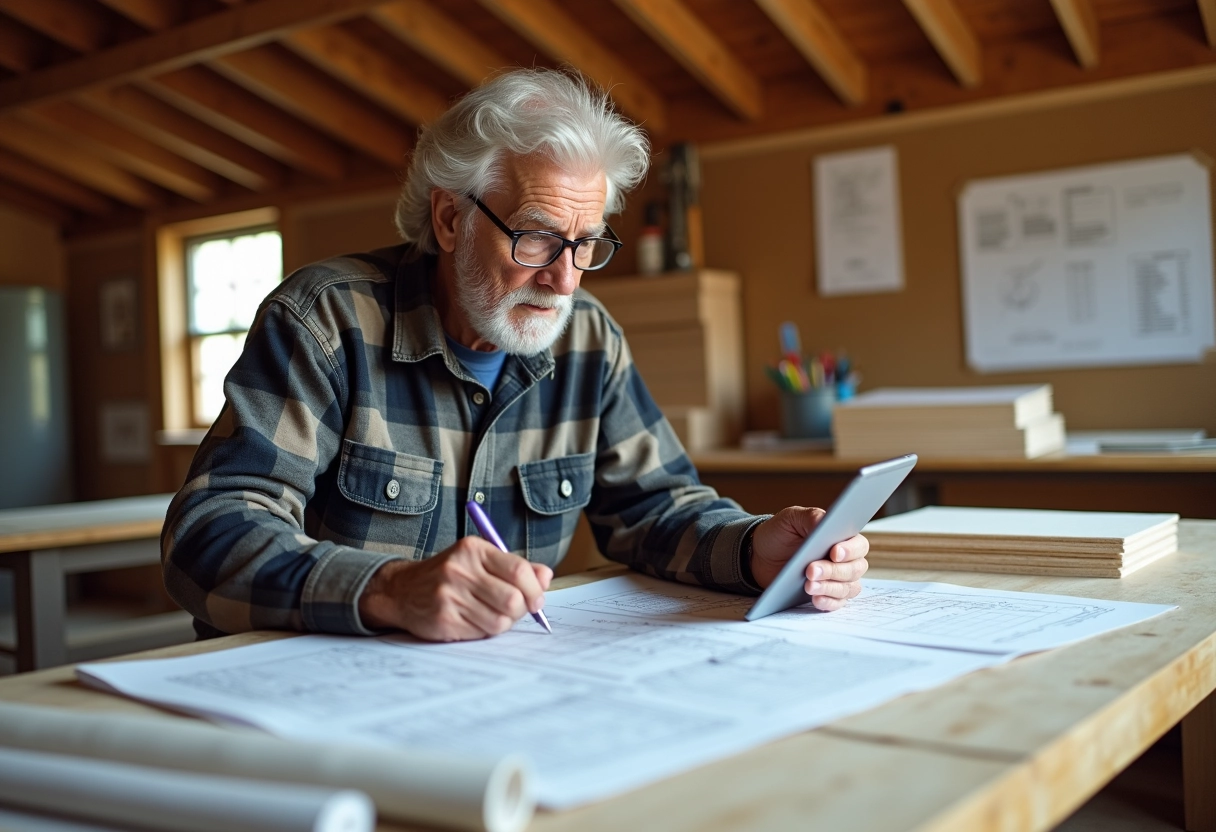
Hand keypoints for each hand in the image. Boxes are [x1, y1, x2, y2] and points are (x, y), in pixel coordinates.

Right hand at [358, 537, 552, 640]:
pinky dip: (485, 631)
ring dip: (504, 623)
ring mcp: (449, 596)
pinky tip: (475, 621)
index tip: (538, 599)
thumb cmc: (449, 575)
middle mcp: (460, 570)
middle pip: (512, 599)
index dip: (535, 589)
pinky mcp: (443, 620)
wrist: (401, 590)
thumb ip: (514, 567)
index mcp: (473, 549)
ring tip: (493, 615)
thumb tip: (546, 577)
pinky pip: (481, 633)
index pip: (518, 570)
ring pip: (500, 621)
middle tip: (518, 611)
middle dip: (522, 610)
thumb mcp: (479, 560)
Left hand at [749, 507, 868, 610]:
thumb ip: (811, 517)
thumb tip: (826, 521)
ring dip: (830, 588)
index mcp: (842, 538)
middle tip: (811, 570)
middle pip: (855, 569)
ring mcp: (838, 579)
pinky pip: (837, 603)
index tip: (834, 553)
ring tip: (808, 586)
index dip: (850, 550)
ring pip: (848, 588)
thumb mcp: (792, 519)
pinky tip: (815, 599)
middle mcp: (845, 560)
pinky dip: (828, 602)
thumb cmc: (781, 533)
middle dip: (834, 571)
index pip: (859, 545)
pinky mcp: (827, 594)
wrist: (762, 555)